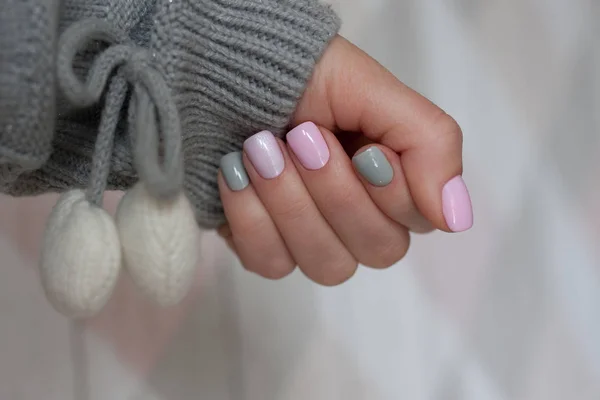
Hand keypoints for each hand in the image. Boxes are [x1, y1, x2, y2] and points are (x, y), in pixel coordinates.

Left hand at [217, 36, 472, 284]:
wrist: (222, 75)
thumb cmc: (302, 78)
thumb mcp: (374, 90)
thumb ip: (430, 144)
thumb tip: (456, 220)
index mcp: (391, 180)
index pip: (416, 221)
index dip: (388, 191)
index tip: (362, 147)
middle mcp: (357, 218)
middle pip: (375, 251)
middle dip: (335, 192)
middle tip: (302, 137)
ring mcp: (311, 239)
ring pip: (326, 265)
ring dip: (291, 202)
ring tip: (260, 147)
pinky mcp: (266, 248)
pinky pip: (271, 264)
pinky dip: (251, 216)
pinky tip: (236, 173)